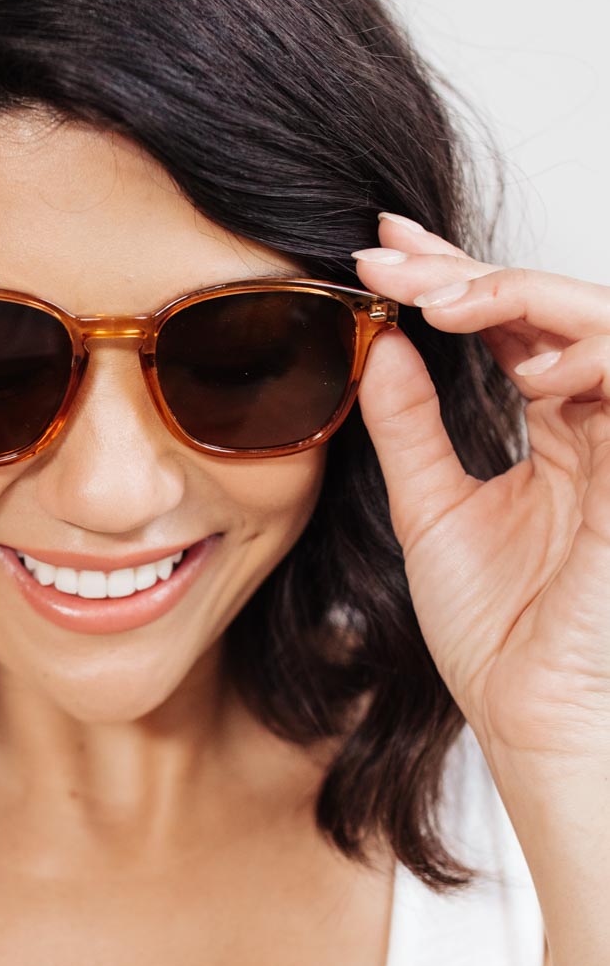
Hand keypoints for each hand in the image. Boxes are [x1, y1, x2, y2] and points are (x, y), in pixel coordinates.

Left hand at [351, 215, 609, 800]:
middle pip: (551, 308)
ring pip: (605, 323)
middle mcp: (600, 424)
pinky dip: (582, 348)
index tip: (379, 249)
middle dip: (468, 270)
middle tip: (389, 257)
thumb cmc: (495, 629)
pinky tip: (512, 349)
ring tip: (443, 301)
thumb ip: (409, 425)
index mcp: (559, 429)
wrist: (530, 716)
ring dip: (522, 294)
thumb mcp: (429, 507)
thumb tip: (377, 344)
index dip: (453, 276)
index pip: (514, 325)